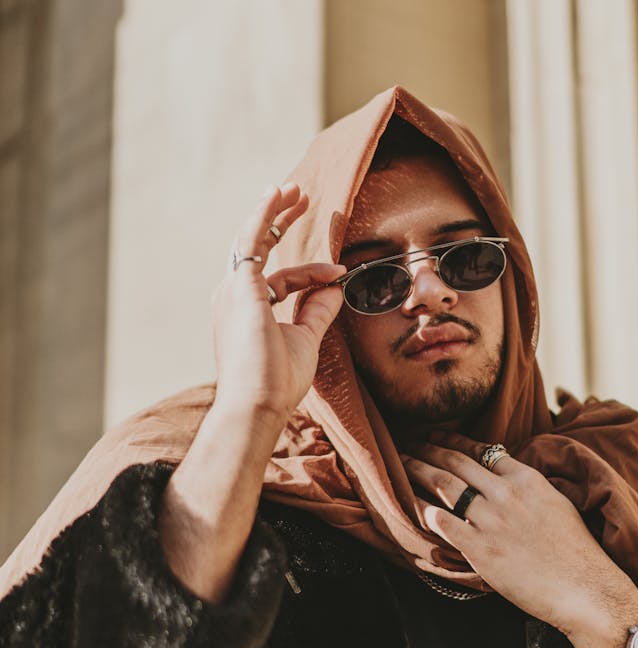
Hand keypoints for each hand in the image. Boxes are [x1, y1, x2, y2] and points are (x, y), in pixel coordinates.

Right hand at [211, 182, 345, 419]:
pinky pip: (251, 240)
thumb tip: (335, 288)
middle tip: (300, 197)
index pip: (281, 279)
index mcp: (247, 310)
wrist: (257, 404)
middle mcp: (234, 296)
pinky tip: (277, 195)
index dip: (313, 274)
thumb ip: (317, 311)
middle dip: (278, 220)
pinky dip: (264, 216)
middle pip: (257, 247)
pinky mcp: (240, 286)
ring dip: (273, 211)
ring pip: (252, 238)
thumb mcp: (305, 339)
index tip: (339, 273)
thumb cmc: (276, 381)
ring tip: (294, 189)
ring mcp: (233, 291)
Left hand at [400, 430, 637, 646]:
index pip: (481, 452)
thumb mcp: (555, 504)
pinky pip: (442, 522)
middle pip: (456, 463)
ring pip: (444, 486)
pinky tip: (410, 505)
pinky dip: (423, 510)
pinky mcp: (480, 548)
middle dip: (427, 450)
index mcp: (527, 480)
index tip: (435, 437)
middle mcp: (506, 494)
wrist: (585, 588)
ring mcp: (491, 520)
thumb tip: (506, 477)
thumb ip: (528, 488)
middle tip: (407, 443)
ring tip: (400, 464)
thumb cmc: (575, 552)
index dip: (453, 443)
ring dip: (418, 471)